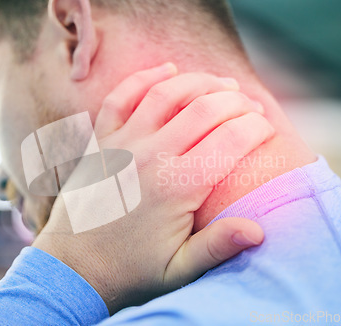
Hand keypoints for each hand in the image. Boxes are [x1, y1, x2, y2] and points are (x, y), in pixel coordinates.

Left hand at [33, 63, 273, 313]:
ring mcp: (122, 143)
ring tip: (223, 84)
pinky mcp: (101, 140)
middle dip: (237, 101)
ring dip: (200, 82)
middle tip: (252, 106)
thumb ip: (217, 247)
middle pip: (205, 108)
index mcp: (177, 187)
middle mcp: (150, 156)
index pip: (231, 140)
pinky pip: (123, 96)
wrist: (72, 267)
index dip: (257, 126)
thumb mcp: (178, 270)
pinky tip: (168, 69)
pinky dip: (146, 77)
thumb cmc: (129, 270)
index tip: (267, 127)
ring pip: (167, 93)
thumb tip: (258, 231)